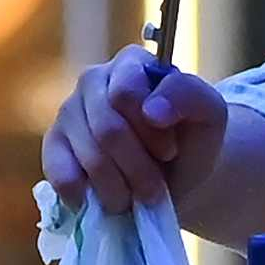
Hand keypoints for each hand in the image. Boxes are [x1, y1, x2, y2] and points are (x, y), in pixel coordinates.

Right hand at [44, 45, 234, 217]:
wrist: (175, 179)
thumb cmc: (190, 142)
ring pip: (88, 155)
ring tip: (136, 197)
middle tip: (155, 189)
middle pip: (107, 129)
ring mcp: (69, 112)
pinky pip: (59, 171)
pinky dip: (85, 195)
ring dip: (118, 188)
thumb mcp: (210, 115)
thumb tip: (151, 110)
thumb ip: (190, 96)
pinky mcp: (54, 145)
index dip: (150, 132)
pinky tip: (103, 201)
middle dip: (137, 168)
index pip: (126, 93)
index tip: (170, 152)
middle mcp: (94, 80)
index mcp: (131, 63)